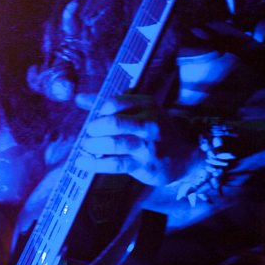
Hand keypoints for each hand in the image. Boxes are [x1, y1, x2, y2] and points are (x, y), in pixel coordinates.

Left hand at [75, 92, 191, 186]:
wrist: (185, 155)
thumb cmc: (156, 130)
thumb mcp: (141, 110)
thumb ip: (111, 104)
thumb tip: (79, 98)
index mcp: (147, 104)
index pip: (115, 102)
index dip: (100, 110)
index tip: (96, 117)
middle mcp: (149, 123)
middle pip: (114, 123)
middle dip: (94, 128)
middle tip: (89, 132)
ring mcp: (147, 145)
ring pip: (114, 144)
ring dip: (93, 145)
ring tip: (86, 146)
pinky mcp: (144, 165)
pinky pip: (115, 164)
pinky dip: (95, 164)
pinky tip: (82, 163)